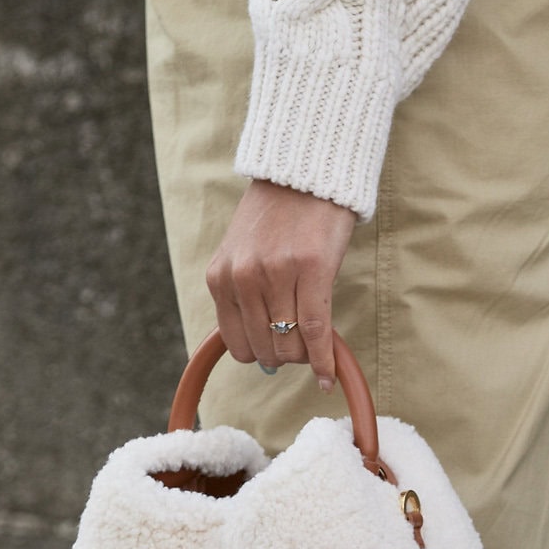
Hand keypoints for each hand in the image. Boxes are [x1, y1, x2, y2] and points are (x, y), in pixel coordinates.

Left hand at [206, 179, 356, 384]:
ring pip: (290, 343)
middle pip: (265, 347)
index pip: (236, 343)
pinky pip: (315, 330)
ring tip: (315, 347)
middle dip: (285, 356)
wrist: (304, 172)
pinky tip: (328, 375)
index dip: (260, 354)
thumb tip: (262, 357)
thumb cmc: (277, 217)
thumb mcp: (242, 255)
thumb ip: (244, 298)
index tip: (277, 350)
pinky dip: (323, 359)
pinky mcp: (312, 270)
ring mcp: (276, 274)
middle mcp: (244, 278)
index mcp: (220, 276)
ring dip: (305, 356)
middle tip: (300, 347)